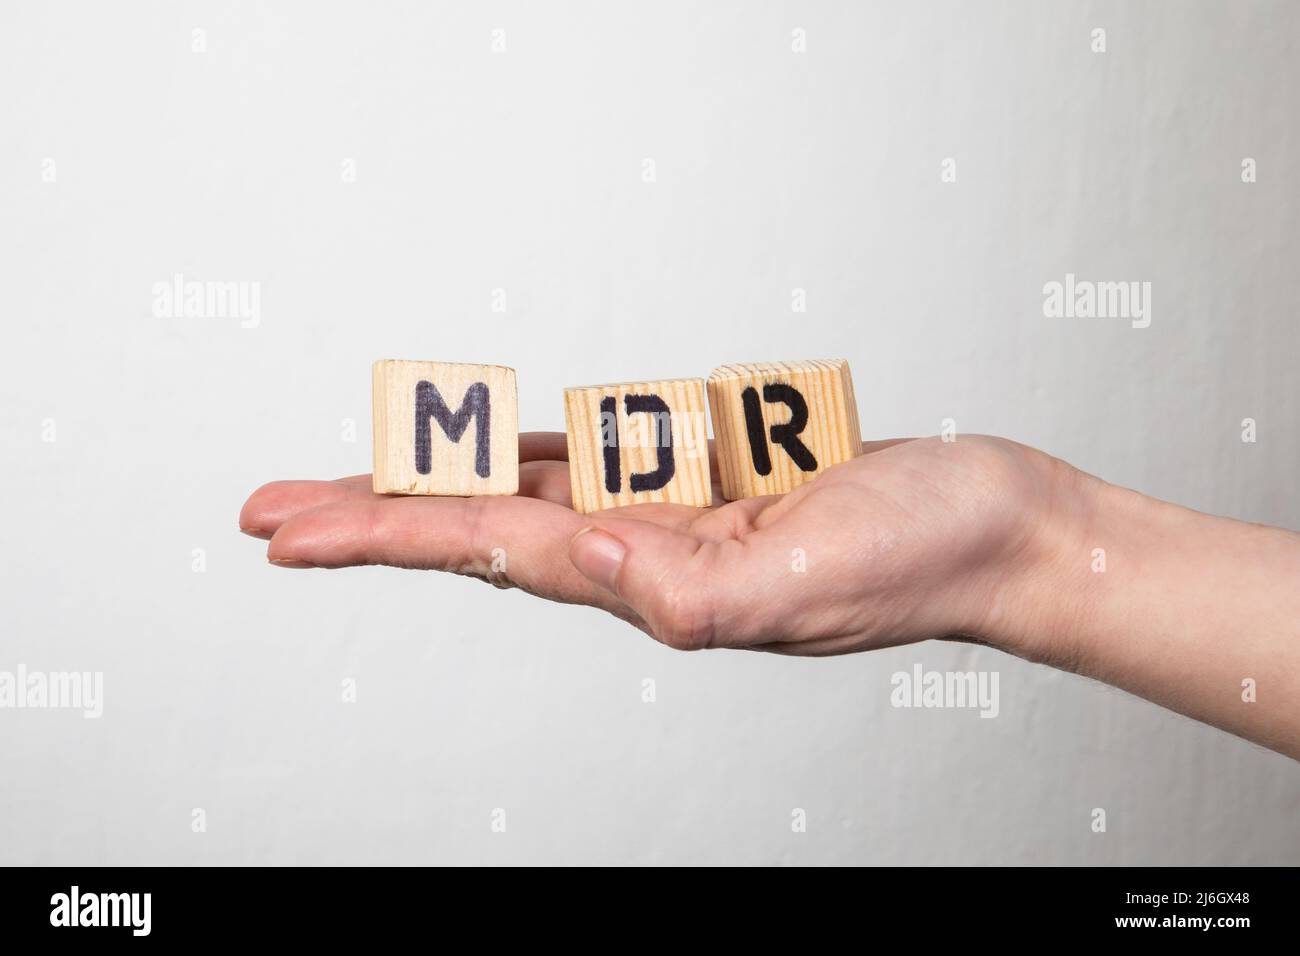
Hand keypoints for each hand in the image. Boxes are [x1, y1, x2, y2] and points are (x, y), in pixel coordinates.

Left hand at [239, 432, 1074, 659]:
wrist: (994, 530)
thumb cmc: (923, 555)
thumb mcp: (813, 578)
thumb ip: (697, 590)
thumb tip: (590, 560)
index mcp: (657, 579)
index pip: (489, 548)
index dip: (382, 531)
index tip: (286, 528)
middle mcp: (648, 552)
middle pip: (480, 524)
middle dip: (370, 516)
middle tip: (268, 509)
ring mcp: (675, 516)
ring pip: (528, 490)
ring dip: (435, 480)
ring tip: (350, 478)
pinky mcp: (709, 481)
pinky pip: (601, 460)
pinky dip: (533, 452)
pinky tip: (490, 451)